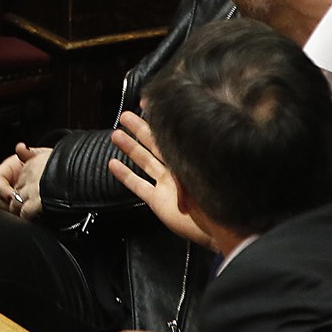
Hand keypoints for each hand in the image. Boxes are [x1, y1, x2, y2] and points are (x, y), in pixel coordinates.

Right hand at [0, 142, 51, 217]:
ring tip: (24, 212)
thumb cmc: (46, 162)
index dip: (2, 189)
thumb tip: (20, 147)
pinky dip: (20, 214)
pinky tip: (29, 215)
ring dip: (12, 210)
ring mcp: (13, 195)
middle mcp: (8, 183)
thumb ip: (28, 154)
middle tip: (20, 207)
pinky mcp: (20, 205)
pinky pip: (15, 212)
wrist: (58, 171)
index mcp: (8, 170)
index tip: (12, 195)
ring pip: (4, 206)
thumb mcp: (38, 156)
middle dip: (7, 203)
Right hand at [109, 113, 213, 246]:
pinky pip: (138, 185)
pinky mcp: (158, 201)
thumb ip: (182, 162)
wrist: (218, 228)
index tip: (146, 103)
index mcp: (188, 158)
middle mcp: (176, 170)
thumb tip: (170, 141)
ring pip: (144, 161)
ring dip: (130, 148)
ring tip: (115, 135)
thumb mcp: (200, 172)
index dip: (157, 118)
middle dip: (139, 128)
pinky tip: (113, 164)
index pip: (170, 133)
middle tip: (124, 116)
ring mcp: (166, 185)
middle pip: (153, 144)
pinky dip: (125, 175)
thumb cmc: (217, 199)